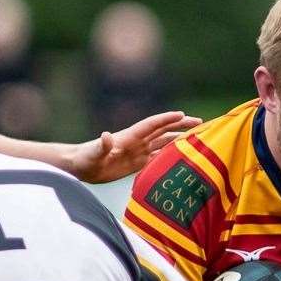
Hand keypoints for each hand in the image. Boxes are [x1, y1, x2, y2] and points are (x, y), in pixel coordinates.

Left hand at [65, 110, 201, 183]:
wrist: (80, 166)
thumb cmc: (85, 158)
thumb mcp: (93, 153)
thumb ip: (102, 145)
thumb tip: (106, 136)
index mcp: (129, 137)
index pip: (152, 125)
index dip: (166, 119)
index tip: (182, 114)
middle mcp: (136, 142)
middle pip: (163, 131)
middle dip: (181, 126)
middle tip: (200, 123)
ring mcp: (137, 152)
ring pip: (163, 143)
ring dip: (179, 140)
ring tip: (197, 139)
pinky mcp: (136, 163)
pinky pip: (157, 158)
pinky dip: (170, 157)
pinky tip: (182, 159)